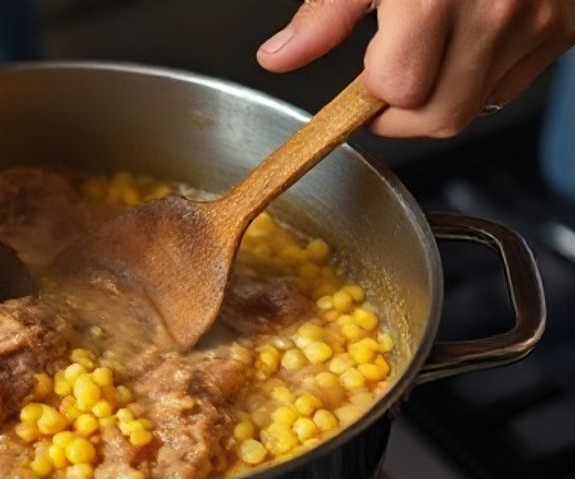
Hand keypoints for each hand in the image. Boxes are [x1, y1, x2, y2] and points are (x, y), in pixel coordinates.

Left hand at [257, 0, 574, 136]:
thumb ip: (325, 15)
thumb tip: (280, 57)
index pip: (397, 91)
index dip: (371, 95)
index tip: (360, 83)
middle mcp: (495, 14)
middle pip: (440, 117)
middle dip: (403, 114)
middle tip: (387, 83)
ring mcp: (537, 23)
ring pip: (477, 106)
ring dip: (442, 97)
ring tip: (427, 53)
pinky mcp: (563, 28)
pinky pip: (512, 84)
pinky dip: (481, 78)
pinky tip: (465, 43)